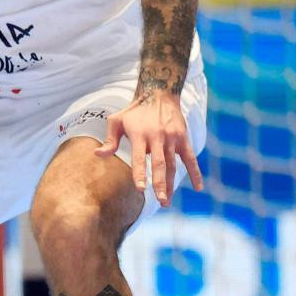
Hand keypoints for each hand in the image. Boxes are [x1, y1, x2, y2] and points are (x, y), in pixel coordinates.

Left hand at [97, 91, 203, 207]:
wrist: (159, 93)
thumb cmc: (134, 111)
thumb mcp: (116, 120)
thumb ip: (109, 139)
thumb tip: (97, 155)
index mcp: (140, 134)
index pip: (139, 157)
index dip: (140, 173)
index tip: (141, 189)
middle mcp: (157, 137)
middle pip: (160, 164)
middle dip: (160, 183)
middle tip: (161, 201)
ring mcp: (172, 138)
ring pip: (173, 164)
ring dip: (172, 184)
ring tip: (167, 201)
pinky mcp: (183, 138)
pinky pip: (190, 158)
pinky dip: (195, 173)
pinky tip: (198, 187)